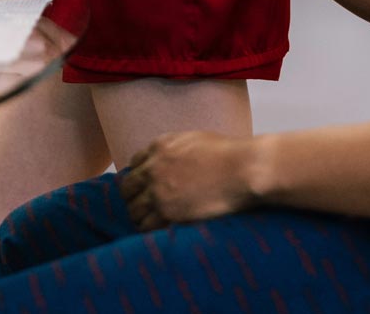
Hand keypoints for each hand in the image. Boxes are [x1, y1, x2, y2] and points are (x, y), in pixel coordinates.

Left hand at [118, 131, 262, 230]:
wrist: (242, 169)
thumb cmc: (228, 153)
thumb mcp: (194, 139)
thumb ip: (174, 148)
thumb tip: (169, 159)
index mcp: (160, 146)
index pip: (134, 164)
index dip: (139, 176)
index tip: (144, 186)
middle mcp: (153, 168)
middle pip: (127, 188)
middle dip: (133, 197)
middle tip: (143, 206)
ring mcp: (158, 191)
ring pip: (133, 210)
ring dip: (139, 216)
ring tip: (149, 221)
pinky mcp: (168, 212)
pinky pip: (145, 226)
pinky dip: (148, 229)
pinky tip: (157, 230)